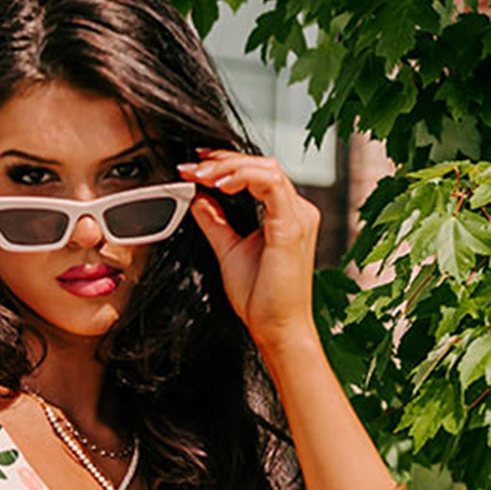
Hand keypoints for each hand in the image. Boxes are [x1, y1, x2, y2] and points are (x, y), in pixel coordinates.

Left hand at [177, 149, 320, 355]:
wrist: (277, 330)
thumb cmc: (261, 300)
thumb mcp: (228, 251)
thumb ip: (215, 222)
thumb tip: (197, 197)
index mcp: (284, 214)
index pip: (256, 174)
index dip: (224, 164)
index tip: (194, 167)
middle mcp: (297, 210)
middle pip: (262, 164)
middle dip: (223, 160)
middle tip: (191, 166)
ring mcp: (299, 216)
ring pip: (266, 168)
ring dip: (229, 167)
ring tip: (201, 175)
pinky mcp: (292, 226)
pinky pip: (270, 184)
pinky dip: (243, 178)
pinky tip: (220, 186)